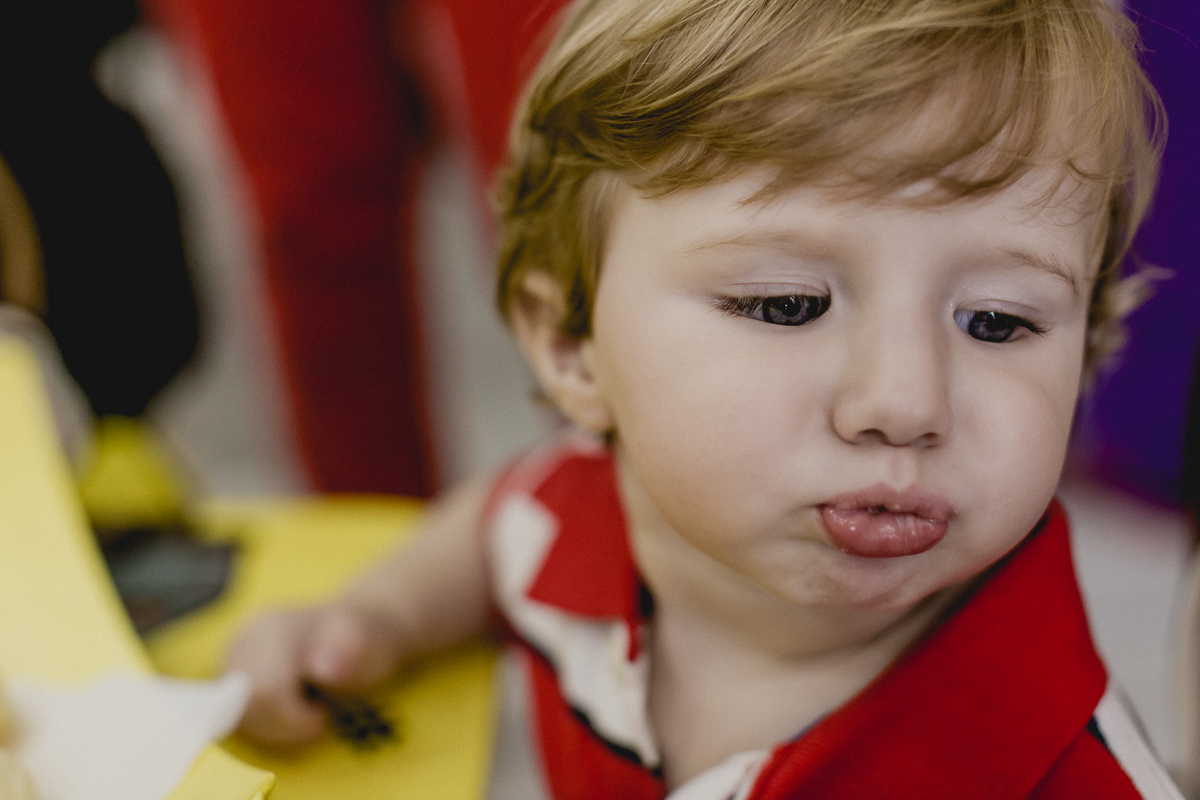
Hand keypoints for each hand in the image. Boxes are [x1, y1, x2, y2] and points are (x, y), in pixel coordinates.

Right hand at [226, 603, 403, 745]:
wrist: (355, 631)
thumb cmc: (365, 641)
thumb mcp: (373, 644)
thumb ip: (351, 652)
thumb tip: (322, 666)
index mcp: (273, 628)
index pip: (264, 691)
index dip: (295, 717)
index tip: (323, 713)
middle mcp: (244, 638)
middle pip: (247, 708)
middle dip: (286, 723)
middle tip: (317, 711)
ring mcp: (232, 656)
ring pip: (238, 717)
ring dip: (277, 725)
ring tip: (306, 704)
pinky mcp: (229, 676)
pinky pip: (237, 717)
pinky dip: (266, 722)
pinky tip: (289, 705)